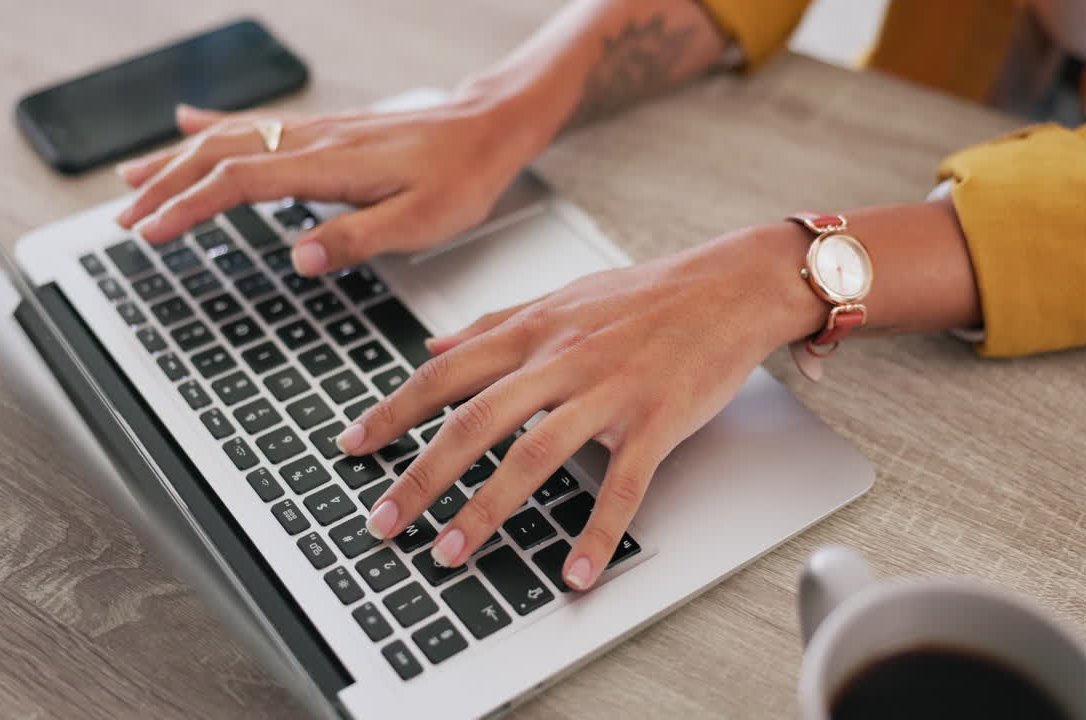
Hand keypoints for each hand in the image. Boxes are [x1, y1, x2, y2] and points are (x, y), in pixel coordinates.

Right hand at [114, 92, 539, 275]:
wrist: (489, 127)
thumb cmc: (463, 177)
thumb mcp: (423, 221)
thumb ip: (359, 238)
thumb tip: (299, 257)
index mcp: (331, 165)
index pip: (240, 182)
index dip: (188, 207)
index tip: (149, 233)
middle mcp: (314, 140)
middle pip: (220, 156)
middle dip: (165, 186)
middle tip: (123, 218)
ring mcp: (316, 132)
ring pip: (229, 138)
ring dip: (176, 160)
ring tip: (131, 179)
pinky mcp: (325, 131)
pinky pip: (256, 124)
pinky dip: (212, 126)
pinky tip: (187, 123)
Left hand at [336, 225, 823, 589]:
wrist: (732, 284)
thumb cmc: (649, 294)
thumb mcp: (562, 295)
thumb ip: (495, 323)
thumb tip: (435, 343)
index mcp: (534, 331)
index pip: (446, 373)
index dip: (393, 411)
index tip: (353, 446)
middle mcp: (561, 359)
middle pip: (474, 421)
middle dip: (420, 475)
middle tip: (384, 522)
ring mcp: (608, 391)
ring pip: (533, 455)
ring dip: (486, 510)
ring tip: (450, 553)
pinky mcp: (656, 420)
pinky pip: (622, 485)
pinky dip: (597, 532)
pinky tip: (575, 571)